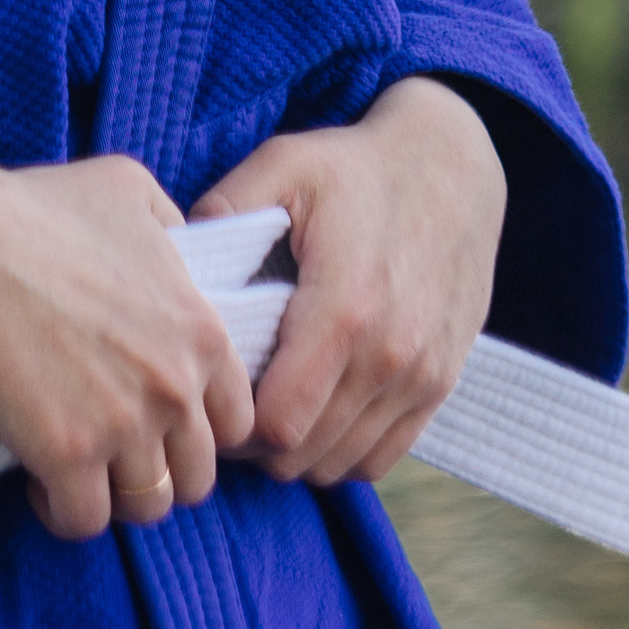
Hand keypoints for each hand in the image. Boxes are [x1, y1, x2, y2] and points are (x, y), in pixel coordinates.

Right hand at [0, 147, 256, 542]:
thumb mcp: (128, 188)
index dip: (200, 427)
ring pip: (148, 506)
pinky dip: (62, 511)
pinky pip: (84, 521)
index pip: (238, 420)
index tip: (159, 421)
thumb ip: (171, 222)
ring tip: (82, 472)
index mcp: (201, 330)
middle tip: (118, 452)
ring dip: (115, 496)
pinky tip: (40, 481)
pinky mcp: (68, 456)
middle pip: (199, 475)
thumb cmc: (35, 209)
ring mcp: (125, 426)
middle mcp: (176, 385)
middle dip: (162, 469)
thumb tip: (178, 242)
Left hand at [190, 76, 505, 487]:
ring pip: (340, 463)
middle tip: (230, 407)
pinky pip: (382, 457)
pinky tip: (316, 414)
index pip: (277, 423)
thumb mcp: (286, 165)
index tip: (211, 396)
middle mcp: (390, 355)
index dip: (231, 427)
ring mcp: (423, 375)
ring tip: (270, 408)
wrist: (453, 166)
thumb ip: (225, 209)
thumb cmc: (359, 168)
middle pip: (303, 454)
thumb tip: (175, 258)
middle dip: (255, 444)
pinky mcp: (442, 383)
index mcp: (345, 309)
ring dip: (297, 451)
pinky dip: (342, 452)